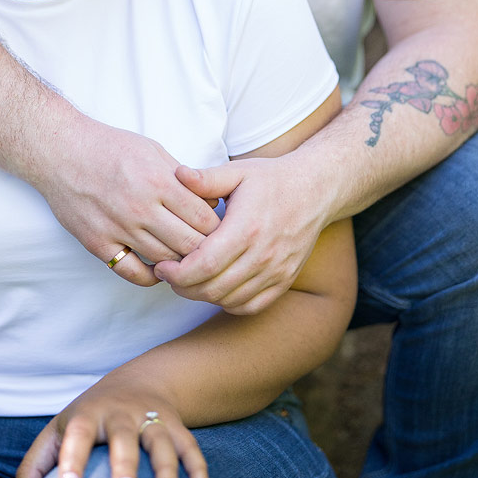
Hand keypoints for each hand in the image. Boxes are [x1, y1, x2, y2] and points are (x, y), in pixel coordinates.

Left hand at [12, 382, 208, 477]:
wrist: (137, 382)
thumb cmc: (87, 419)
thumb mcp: (58, 432)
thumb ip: (36, 467)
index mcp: (87, 415)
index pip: (77, 434)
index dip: (71, 460)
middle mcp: (121, 414)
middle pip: (123, 436)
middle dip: (124, 464)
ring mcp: (151, 419)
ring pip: (161, 441)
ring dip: (167, 470)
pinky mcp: (176, 427)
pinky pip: (191, 448)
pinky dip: (199, 471)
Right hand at [39, 120, 221, 287]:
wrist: (61, 151)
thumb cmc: (110, 147)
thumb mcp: (153, 150)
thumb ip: (182, 177)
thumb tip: (211, 202)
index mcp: (159, 181)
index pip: (204, 218)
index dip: (218, 227)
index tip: (221, 229)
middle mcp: (141, 208)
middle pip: (190, 244)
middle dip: (206, 249)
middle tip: (211, 250)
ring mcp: (118, 228)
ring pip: (165, 261)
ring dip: (181, 263)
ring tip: (188, 259)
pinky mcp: (98, 243)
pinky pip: (133, 273)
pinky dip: (152, 276)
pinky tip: (158, 268)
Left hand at [154, 157, 331, 312]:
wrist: (316, 190)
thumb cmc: (272, 179)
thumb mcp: (238, 171)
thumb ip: (206, 178)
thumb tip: (177, 174)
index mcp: (246, 228)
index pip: (204, 265)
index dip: (177, 273)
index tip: (162, 266)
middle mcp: (263, 255)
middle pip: (213, 288)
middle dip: (184, 286)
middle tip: (168, 275)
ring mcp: (276, 271)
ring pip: (229, 299)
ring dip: (203, 295)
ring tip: (188, 280)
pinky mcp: (284, 280)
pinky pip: (250, 305)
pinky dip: (228, 302)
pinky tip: (216, 287)